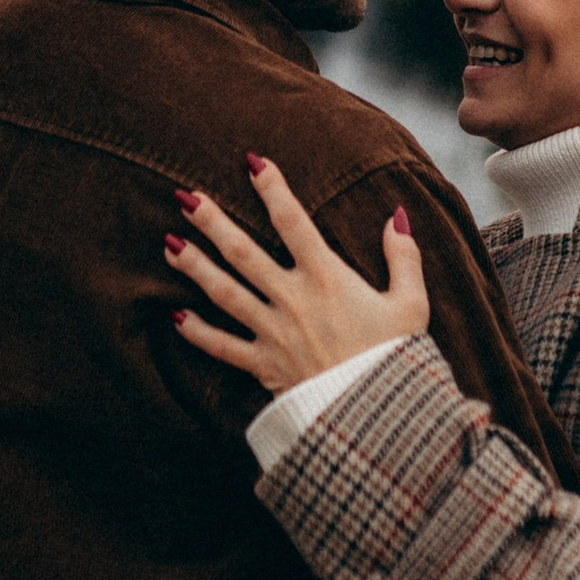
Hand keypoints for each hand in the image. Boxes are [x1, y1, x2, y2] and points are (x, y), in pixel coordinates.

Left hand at [164, 155, 431, 394]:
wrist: (379, 418)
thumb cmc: (396, 359)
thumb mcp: (411, 305)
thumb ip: (403, 257)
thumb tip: (397, 216)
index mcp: (328, 278)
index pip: (294, 222)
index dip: (273, 189)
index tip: (253, 162)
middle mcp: (293, 299)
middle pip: (243, 253)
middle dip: (212, 222)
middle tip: (184, 196)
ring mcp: (274, 332)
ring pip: (224, 293)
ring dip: (194, 267)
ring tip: (168, 243)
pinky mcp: (264, 365)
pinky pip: (223, 348)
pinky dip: (198, 334)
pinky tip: (176, 317)